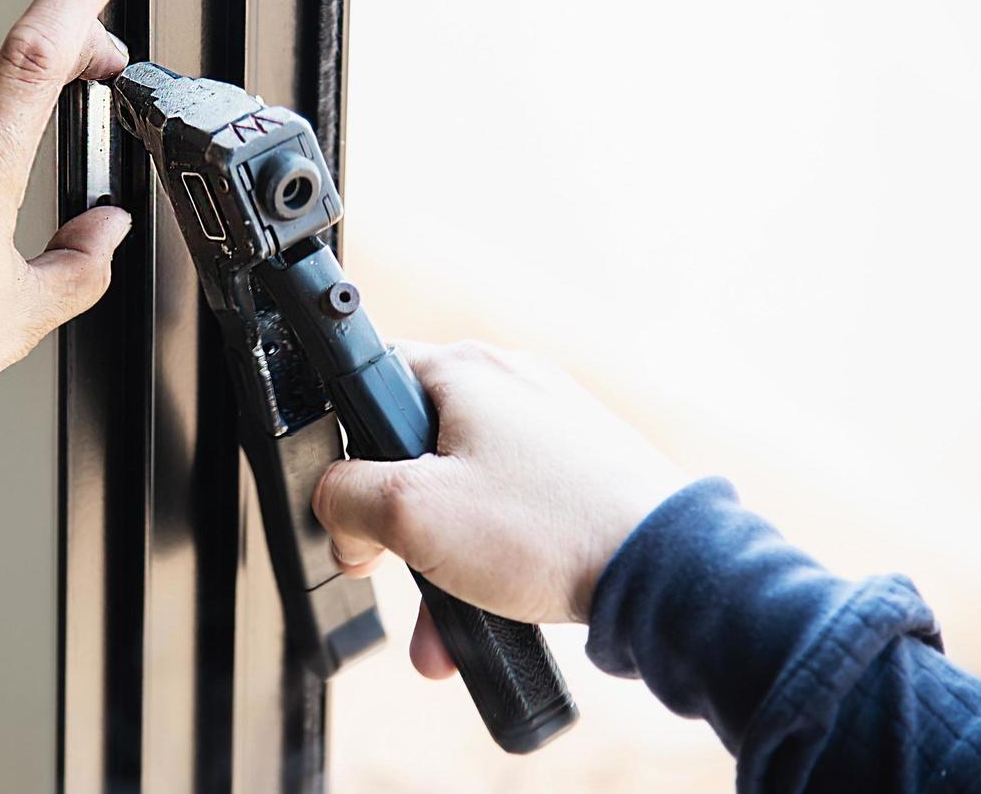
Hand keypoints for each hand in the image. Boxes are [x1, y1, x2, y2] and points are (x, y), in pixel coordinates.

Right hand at [311, 340, 684, 676]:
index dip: (344, 456)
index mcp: (463, 370)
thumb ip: (343, 496)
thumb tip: (335, 506)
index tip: (350, 512)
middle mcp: (510, 384)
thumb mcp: (410, 513)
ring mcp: (552, 427)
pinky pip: (513, 510)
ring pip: (465, 492)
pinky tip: (492, 612)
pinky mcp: (583, 469)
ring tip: (444, 631)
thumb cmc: (549, 530)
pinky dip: (493, 559)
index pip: (368, 384)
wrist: (666, 574)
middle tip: (392, 572)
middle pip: (415, 451)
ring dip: (442, 563)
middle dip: (397, 531)